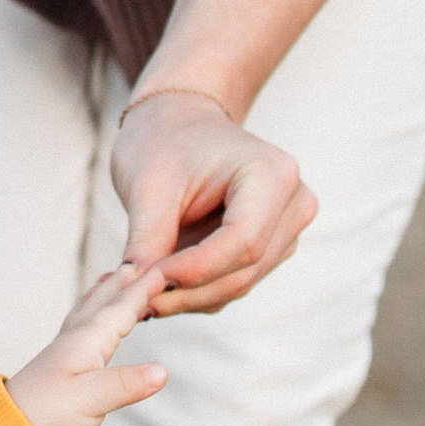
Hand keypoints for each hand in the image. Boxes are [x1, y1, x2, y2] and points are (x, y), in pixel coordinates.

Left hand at [9, 263, 171, 425]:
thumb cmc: (44, 416)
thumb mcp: (90, 401)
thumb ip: (125, 384)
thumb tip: (162, 371)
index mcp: (85, 341)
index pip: (121, 308)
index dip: (144, 289)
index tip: (166, 267)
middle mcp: (76, 341)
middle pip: (104, 303)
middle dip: (124, 282)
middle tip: (142, 260)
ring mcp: (67, 355)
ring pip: (91, 314)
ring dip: (105, 295)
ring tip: (114, 279)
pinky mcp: (64, 371)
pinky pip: (84, 332)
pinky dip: (94, 319)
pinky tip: (92, 326)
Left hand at [112, 90, 318, 315]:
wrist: (181, 126)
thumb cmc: (164, 143)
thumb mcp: (146, 185)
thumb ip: (146, 238)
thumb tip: (133, 291)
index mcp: (272, 174)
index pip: (242, 242)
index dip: (194, 270)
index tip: (145, 282)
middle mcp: (293, 203)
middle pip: (243, 270)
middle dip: (185, 291)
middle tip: (131, 299)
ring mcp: (287, 229)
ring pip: (237, 284)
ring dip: (186, 296)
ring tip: (137, 289)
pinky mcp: (271, 248)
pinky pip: (232, 284)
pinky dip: (193, 291)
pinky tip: (157, 283)